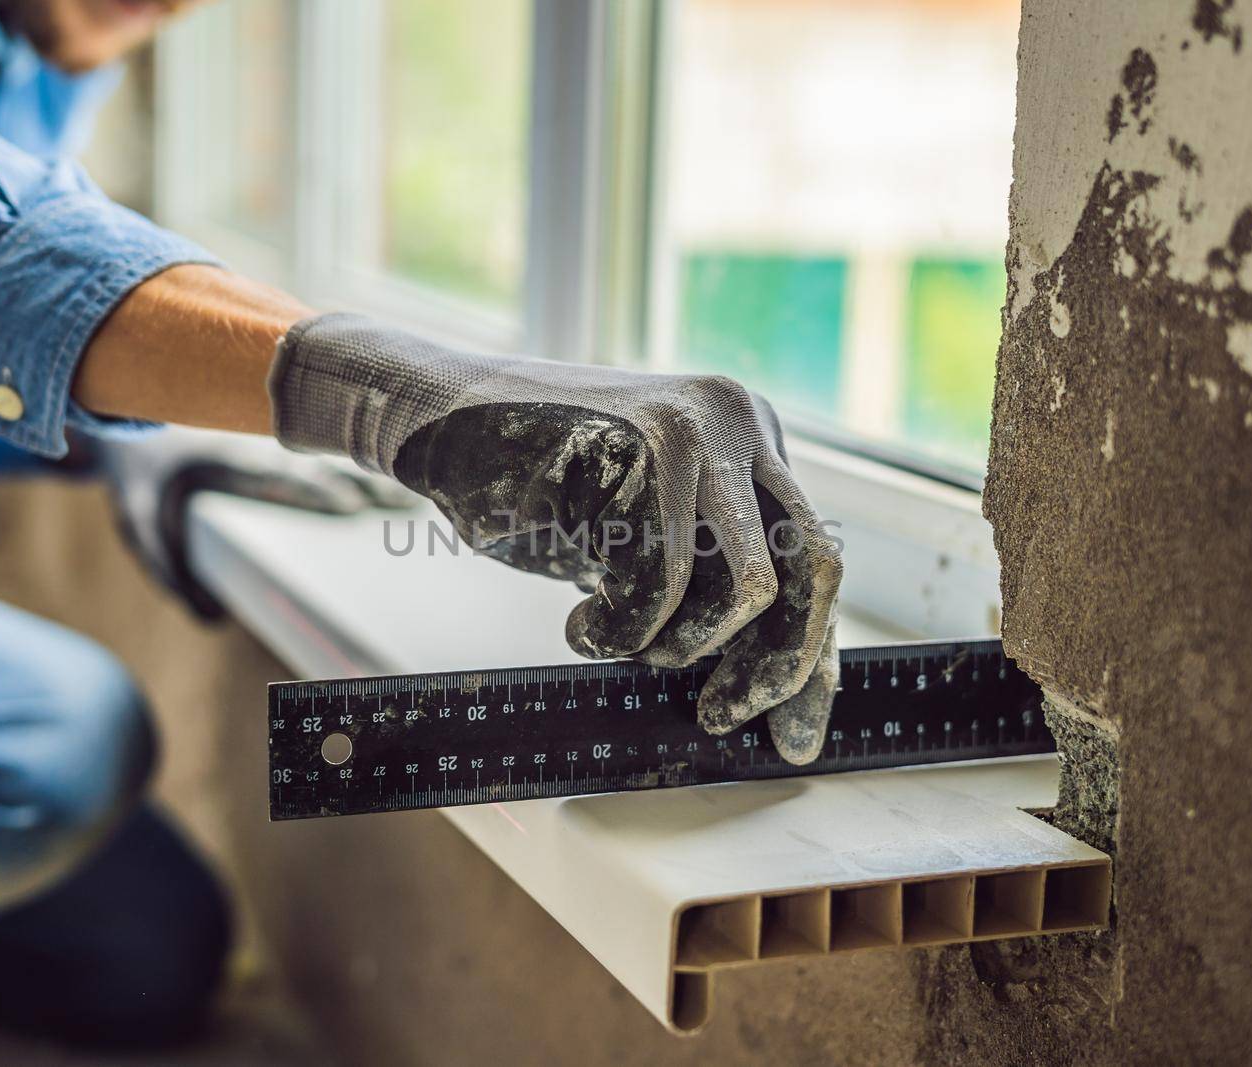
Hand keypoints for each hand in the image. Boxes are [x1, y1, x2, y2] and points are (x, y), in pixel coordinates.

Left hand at [94, 425, 410, 617]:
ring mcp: (276, 438)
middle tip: (404, 504)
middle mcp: (259, 445)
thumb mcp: (134, 516)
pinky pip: (330, 448)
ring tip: (413, 495)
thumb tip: (208, 619)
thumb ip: (162, 566)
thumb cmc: (141, 469)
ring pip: (333, 453)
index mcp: (226, 460)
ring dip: (372, 472)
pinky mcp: (286, 438)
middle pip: (320, 465)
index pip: (276, 476)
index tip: (349, 508)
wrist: (131, 391)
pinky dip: (362, 462)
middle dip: (362, 484)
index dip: (314, 490)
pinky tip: (397, 479)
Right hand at [268, 314, 842, 762]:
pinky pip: (659, 592)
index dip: (813, 660)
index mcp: (752, 435)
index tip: (796, 737)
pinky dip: (614, 635)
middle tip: (721, 717)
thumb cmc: (539, 490)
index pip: (813, 559)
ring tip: (615, 638)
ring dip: (672, 647)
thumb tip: (774, 681)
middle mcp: (738, 421)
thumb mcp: (649, 527)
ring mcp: (694, 432)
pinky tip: (577, 622)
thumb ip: (712, 571)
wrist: (438, 418)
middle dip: (775, 669)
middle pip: (808, 573)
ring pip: (742, 592)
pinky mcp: (642, 454)